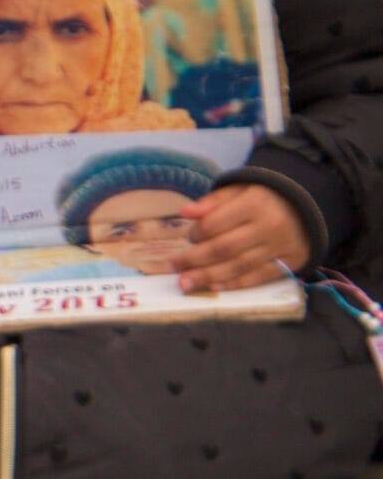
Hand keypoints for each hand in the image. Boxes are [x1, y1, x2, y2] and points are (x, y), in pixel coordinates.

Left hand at [173, 184, 309, 292]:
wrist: (307, 206)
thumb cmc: (263, 198)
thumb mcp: (239, 190)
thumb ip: (212, 202)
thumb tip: (184, 212)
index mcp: (254, 204)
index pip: (216, 223)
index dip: (196, 233)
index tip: (187, 237)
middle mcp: (269, 227)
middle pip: (224, 248)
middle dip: (194, 260)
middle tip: (171, 268)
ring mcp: (280, 247)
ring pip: (239, 266)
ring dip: (209, 277)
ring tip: (185, 284)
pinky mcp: (291, 262)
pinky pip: (259, 277)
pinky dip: (235, 283)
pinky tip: (214, 287)